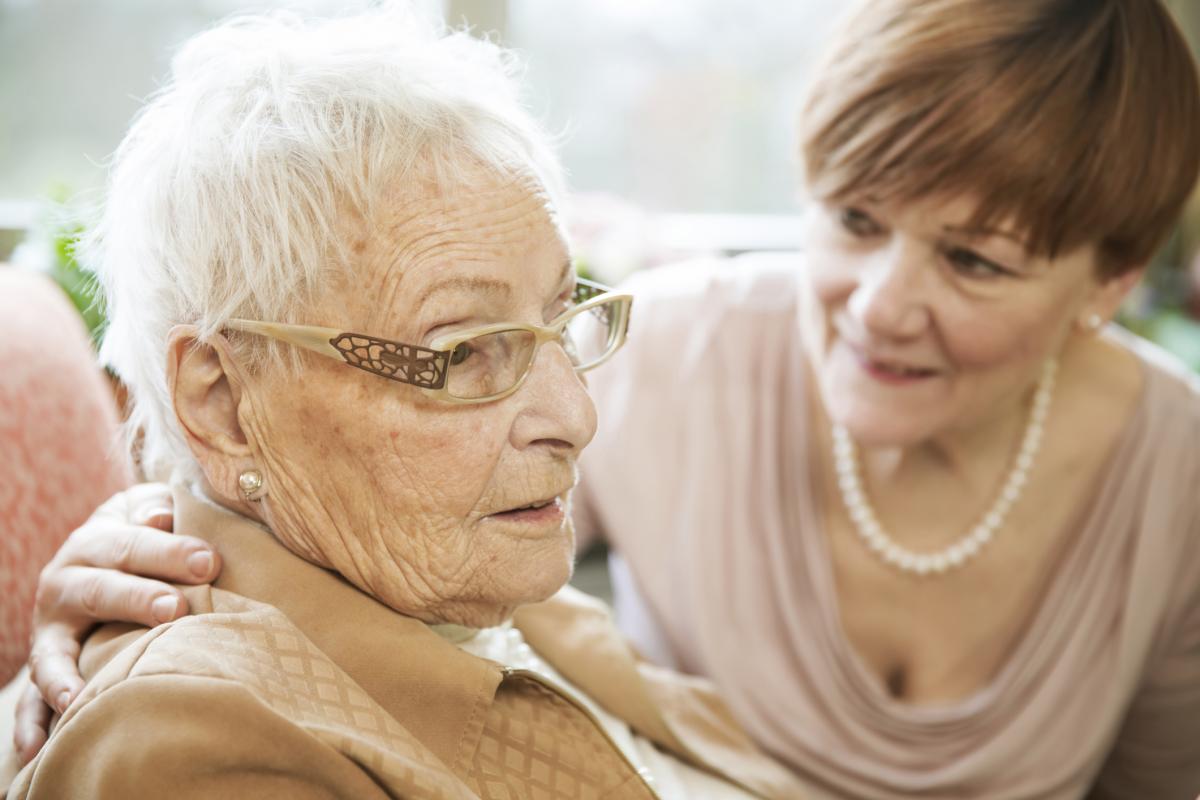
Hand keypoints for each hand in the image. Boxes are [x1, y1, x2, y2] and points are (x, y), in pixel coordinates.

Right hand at [14, 483, 220, 764]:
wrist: (97, 554)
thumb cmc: (141, 534)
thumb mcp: (145, 510)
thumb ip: (155, 508)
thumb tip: (163, 516)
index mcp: (94, 541)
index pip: (130, 544)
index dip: (169, 551)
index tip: (209, 562)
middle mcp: (65, 583)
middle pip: (99, 590)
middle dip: (136, 599)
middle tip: (175, 608)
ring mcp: (51, 629)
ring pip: (55, 650)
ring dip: (68, 673)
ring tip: (83, 696)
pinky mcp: (46, 664)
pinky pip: (30, 699)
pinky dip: (31, 722)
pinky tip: (37, 748)